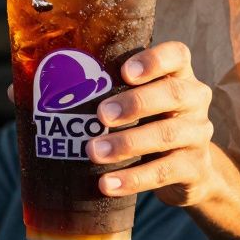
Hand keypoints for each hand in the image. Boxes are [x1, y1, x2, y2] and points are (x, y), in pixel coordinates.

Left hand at [88, 42, 219, 206]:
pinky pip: (165, 172)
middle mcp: (195, 101)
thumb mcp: (140, 103)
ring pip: (167, 134)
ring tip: (95, 152)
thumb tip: (41, 90)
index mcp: (180, 77)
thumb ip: (108, 91)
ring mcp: (198, 135)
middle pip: (174, 93)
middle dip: (136, 102)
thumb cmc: (150, 124)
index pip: (178, 55)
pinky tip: (107, 184)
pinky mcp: (195, 168)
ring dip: (128, 143)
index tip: (125, 71)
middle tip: (101, 114)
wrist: (188, 172)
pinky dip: (134, 179)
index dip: (155, 60)